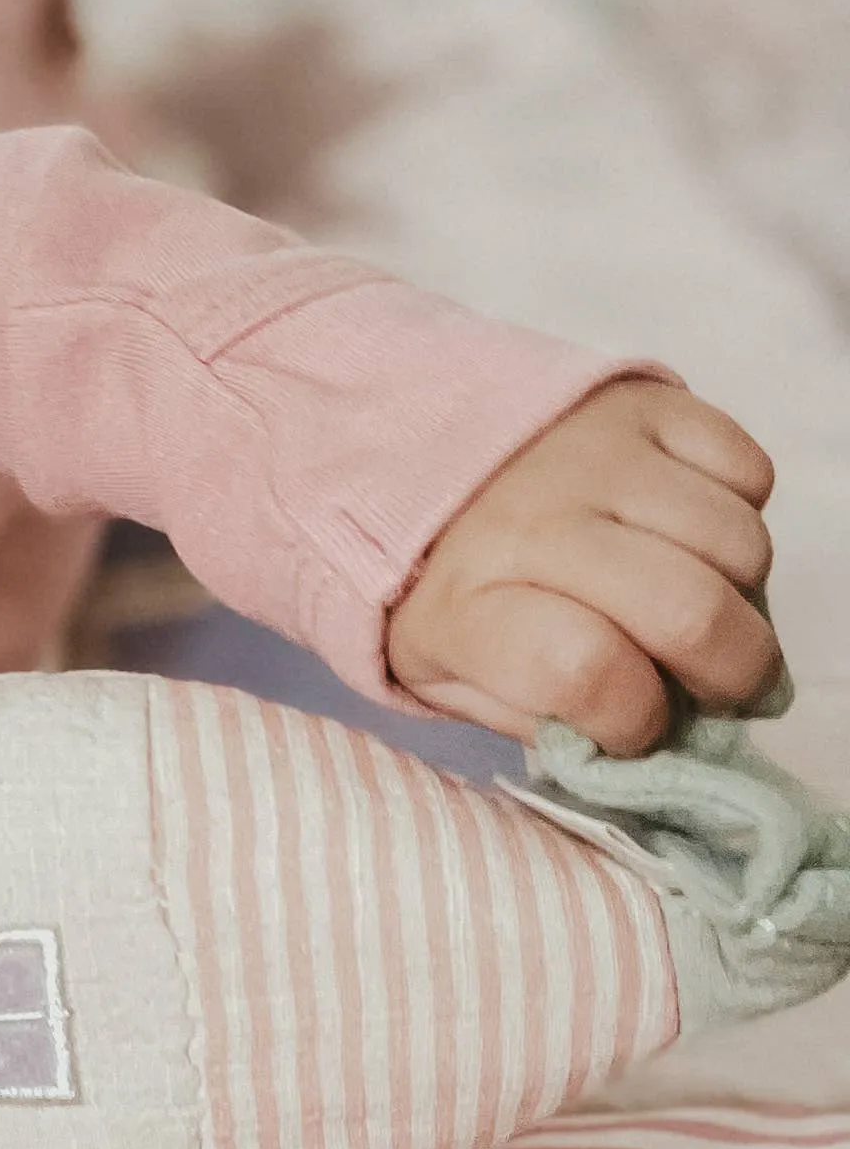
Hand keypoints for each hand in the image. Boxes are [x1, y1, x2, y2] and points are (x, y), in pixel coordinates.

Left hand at [388, 380, 777, 755]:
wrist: (400, 450)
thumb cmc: (438, 584)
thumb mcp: (448, 677)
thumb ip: (542, 721)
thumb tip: (653, 747)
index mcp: (468, 601)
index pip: (591, 674)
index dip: (637, 722)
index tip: (636, 727)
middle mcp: (535, 518)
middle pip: (691, 611)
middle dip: (732, 676)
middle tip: (718, 688)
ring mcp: (598, 451)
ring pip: (738, 544)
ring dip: (740, 595)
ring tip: (695, 603)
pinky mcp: (647, 401)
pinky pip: (748, 470)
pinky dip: (741, 514)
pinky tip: (690, 536)